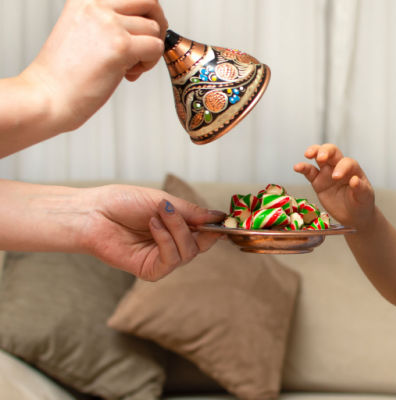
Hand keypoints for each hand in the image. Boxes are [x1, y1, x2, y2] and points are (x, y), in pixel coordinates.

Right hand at [21, 0, 167, 131]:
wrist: (48, 96)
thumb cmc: (65, 73)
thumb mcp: (83, 30)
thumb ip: (108, 21)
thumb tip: (144, 21)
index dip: (143, 13)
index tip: (138, 32)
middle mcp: (96, 5)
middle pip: (149, 1)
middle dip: (157, 24)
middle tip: (147, 46)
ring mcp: (109, 24)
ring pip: (154, 29)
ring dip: (149, 51)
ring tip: (128, 66)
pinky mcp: (121, 46)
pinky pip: (156, 47)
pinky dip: (149, 63)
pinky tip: (128, 73)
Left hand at [81, 184, 224, 280]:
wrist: (93, 213)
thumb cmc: (123, 203)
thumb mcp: (163, 201)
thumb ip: (192, 212)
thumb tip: (220, 216)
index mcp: (177, 228)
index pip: (206, 233)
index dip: (216, 228)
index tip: (225, 219)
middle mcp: (171, 245)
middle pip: (201, 245)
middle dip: (196, 228)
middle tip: (180, 211)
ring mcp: (161, 259)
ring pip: (188, 252)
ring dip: (177, 230)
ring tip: (158, 214)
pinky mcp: (150, 270)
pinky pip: (171, 260)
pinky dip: (166, 240)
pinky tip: (153, 226)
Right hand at [294, 143, 375, 228]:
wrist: (354, 215)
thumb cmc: (362, 203)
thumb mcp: (365, 197)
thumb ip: (361, 189)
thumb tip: (354, 180)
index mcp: (352, 169)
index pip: (346, 162)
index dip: (341, 167)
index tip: (336, 177)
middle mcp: (339, 167)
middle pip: (332, 152)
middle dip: (326, 151)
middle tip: (321, 157)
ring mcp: (327, 173)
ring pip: (319, 157)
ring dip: (314, 152)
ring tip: (308, 154)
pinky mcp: (318, 182)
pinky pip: (309, 172)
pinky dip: (303, 168)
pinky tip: (297, 167)